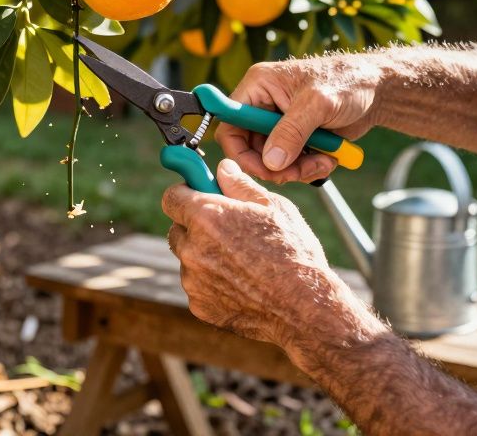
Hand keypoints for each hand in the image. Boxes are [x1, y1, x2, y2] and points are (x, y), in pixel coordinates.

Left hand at [163, 159, 363, 348]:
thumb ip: (240, 185)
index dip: (185, 193)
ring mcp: (193, 281)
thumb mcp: (274, 207)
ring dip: (205, 255)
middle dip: (195, 226)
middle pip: (177, 229)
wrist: (305, 307)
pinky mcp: (200, 306)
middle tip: (226, 229)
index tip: (198, 195)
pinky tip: (243, 283)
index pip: (171, 198)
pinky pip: (198, 286)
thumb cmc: (294, 253)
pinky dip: (212, 282)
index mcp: (207, 217)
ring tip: (243, 261)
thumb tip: (223, 168)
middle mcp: (192, 249)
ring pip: (189, 260)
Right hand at [216, 54, 382, 182]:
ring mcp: (280, 124)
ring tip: (323, 161)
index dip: (240, 150)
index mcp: (259, 86)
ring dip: (296, 170)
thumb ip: (292, 132)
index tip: (264, 167)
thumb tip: (271, 162)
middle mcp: (264, 105)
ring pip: (272, 161)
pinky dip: (308, 168)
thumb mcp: (318, 103)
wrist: (378, 90)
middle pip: (250, 148)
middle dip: (275, 166)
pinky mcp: (296, 138)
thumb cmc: (349, 81)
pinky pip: (290, 164)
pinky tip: (328, 159)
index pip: (230, 122)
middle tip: (299, 172)